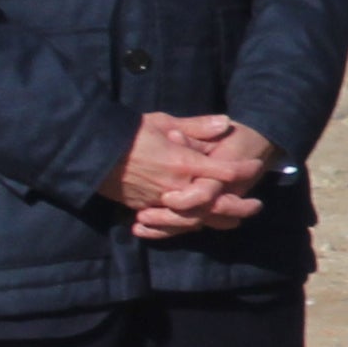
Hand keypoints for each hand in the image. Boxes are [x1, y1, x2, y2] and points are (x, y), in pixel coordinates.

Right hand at [105, 112, 273, 239]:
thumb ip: (197, 126)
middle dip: (238, 205)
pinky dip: (190, 224)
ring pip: (195, 218)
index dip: (243, 170)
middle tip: (256, 205)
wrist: (90, 151)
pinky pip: (172, 222)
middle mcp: (174, 186)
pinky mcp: (144, 208)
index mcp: (182, 162)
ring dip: (218, 219)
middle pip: (215, 204)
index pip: (224, 171)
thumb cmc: (129, 132)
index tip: (256, 166)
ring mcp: (159, 200)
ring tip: (235, 218)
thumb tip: (226, 123)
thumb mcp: (163, 122)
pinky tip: (202, 221)